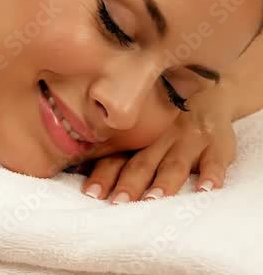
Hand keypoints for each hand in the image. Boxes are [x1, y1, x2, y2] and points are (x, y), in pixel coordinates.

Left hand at [80, 88, 236, 202]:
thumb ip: (114, 148)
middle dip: (129, 184)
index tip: (90, 193)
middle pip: (142, 163)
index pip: (116, 158)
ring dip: (164, 183)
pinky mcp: (217, 143)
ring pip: (174, 164)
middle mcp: (159, 138)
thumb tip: (77, 168)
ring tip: (153, 199)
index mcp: (137, 137)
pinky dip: (211, 174)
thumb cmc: (163, 118)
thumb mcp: (139, 128)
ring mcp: (189, 140)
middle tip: (118, 202)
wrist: (207, 91)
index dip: (103, 175)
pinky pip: (216, 160)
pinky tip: (205, 188)